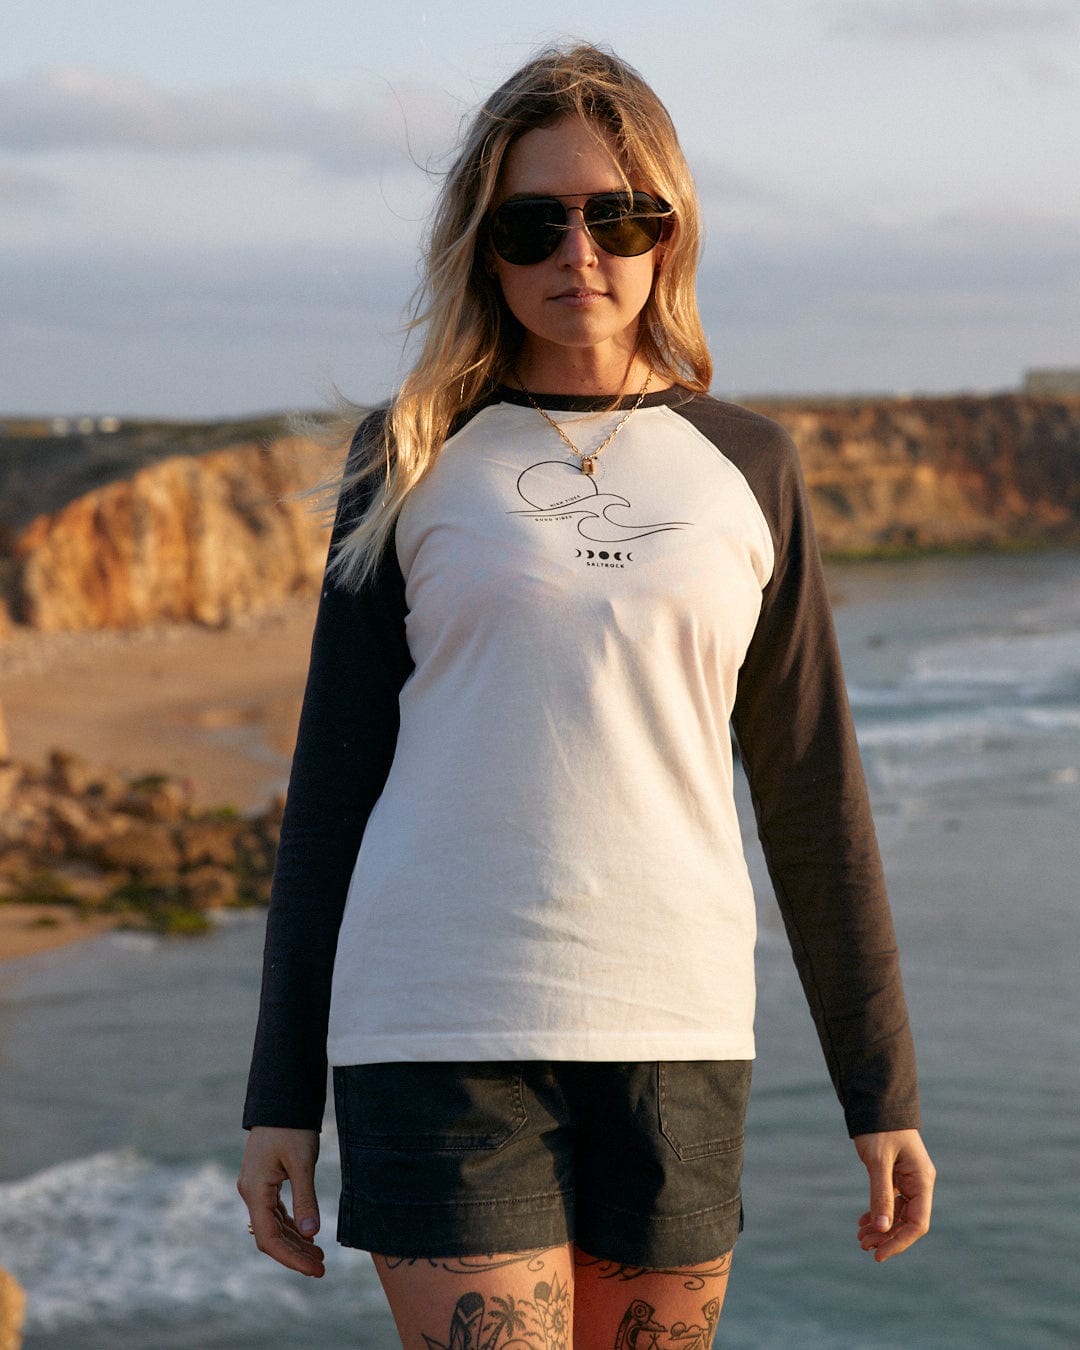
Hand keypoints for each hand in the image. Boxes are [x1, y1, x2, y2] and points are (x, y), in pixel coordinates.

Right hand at [237, 1126, 325, 1276]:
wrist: (282, 1098)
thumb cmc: (291, 1127)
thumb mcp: (302, 1163)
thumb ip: (305, 1199)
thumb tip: (311, 1234)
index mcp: (255, 1190)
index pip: (269, 1237)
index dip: (291, 1257)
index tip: (314, 1268)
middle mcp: (250, 1192)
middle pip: (270, 1235)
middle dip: (295, 1254)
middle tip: (322, 1268)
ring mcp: (256, 1187)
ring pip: (273, 1225)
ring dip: (295, 1242)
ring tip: (319, 1256)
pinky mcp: (264, 1181)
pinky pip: (275, 1212)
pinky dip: (291, 1225)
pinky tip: (308, 1234)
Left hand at [852, 1128, 934, 1262]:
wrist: (876, 1101)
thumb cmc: (879, 1128)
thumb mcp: (877, 1161)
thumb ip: (881, 1194)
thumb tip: (883, 1229)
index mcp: (922, 1180)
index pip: (917, 1223)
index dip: (899, 1241)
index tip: (879, 1254)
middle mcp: (919, 1183)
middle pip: (908, 1222)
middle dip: (887, 1236)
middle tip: (862, 1246)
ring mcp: (909, 1180)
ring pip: (898, 1214)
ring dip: (881, 1227)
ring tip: (860, 1238)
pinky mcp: (897, 1176)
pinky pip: (892, 1201)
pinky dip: (879, 1213)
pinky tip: (864, 1223)